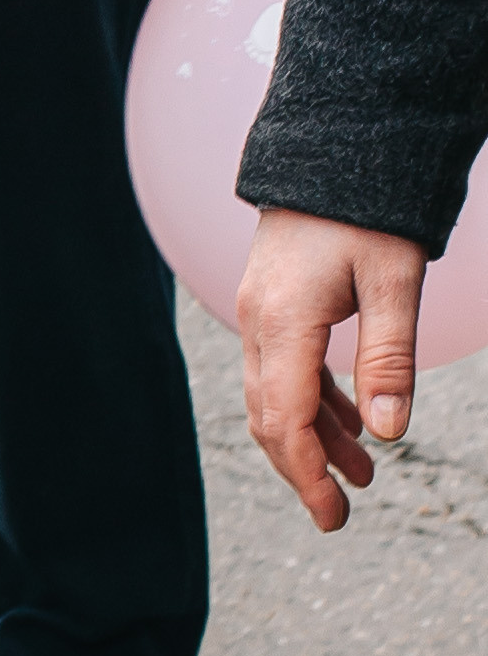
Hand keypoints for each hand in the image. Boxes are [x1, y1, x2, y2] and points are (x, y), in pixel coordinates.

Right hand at [237, 209, 426, 533]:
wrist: (337, 139)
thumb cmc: (369, 204)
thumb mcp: (395, 279)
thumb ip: (390, 356)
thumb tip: (389, 432)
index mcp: (283, 321)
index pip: (285, 418)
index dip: (306, 473)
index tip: (333, 513)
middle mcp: (259, 323)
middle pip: (271, 418)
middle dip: (303, 471)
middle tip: (338, 516)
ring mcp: (260, 314)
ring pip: (276, 398)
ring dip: (314, 439)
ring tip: (360, 474)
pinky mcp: (273, 305)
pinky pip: (284, 370)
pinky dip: (315, 403)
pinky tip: (351, 423)